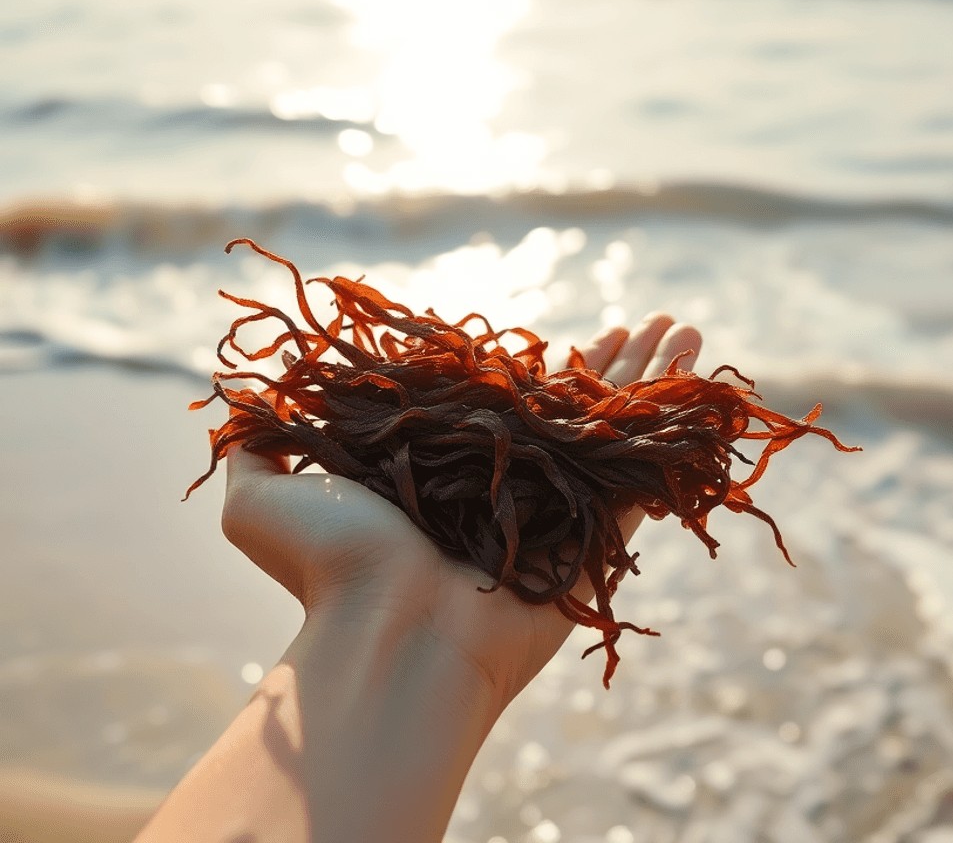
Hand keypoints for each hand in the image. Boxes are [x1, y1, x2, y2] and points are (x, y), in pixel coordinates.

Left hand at [219, 314, 702, 711]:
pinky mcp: (595, 533)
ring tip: (693, 332)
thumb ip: (256, 444)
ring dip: (661, 378)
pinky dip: (678, 427)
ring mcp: (560, 504)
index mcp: (460, 463)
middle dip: (625, 363)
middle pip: (586, 406)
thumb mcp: (262, 496)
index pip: (523, 400)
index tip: (585, 333)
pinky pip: (647, 470)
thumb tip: (242, 397)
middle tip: (658, 324)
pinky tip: (704, 384)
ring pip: (622, 426)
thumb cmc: (330, 565)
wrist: (387, 633)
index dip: (559, 365)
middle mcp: (517, 480)